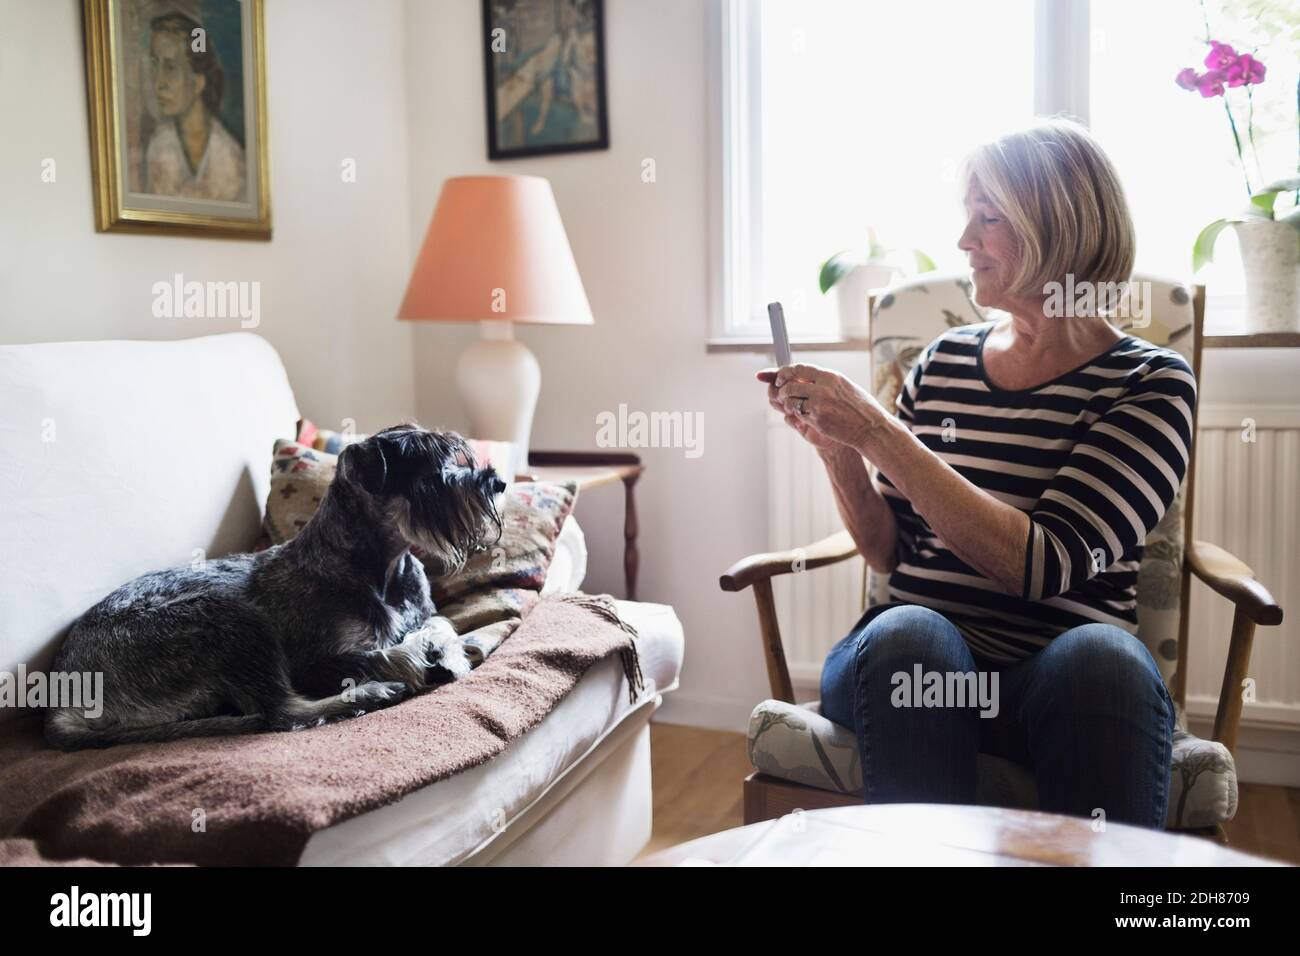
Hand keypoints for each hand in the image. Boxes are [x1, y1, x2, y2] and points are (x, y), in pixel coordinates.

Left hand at [759, 364, 886, 450]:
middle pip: (790, 384)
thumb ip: (823, 381)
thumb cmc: (859, 407)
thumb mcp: (843, 386)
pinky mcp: (818, 419)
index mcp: (830, 376)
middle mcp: (824, 388)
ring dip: (786, 403)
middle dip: (781, 389)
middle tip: (780, 394)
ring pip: (790, 400)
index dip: (784, 372)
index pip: (799, 368)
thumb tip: (801, 377)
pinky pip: (797, 414)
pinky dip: (795, 415)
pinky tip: (801, 416)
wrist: (871, 426)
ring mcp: (820, 404)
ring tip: (791, 406)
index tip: (778, 377)